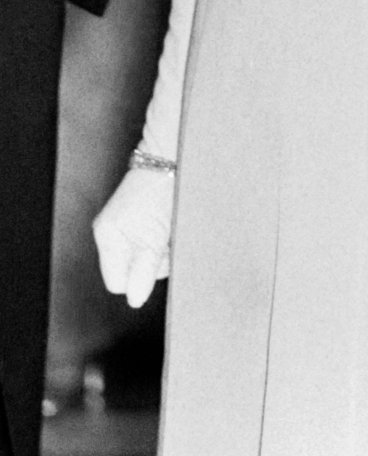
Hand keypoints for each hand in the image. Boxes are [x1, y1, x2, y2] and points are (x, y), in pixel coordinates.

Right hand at [93, 168, 174, 306]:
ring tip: (170, 230)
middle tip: (167, 243)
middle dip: (152, 265)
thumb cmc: (165, 190)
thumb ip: (145, 269)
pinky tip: (168, 226)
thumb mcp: (157, 236)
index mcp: (108, 237)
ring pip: (140, 258)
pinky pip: (143, 242)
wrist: (171, 156)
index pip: (118, 283)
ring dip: (158, 252)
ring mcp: (121, 223)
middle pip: (130, 271)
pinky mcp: (133, 217)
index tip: (159, 261)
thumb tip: (135, 299)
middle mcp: (110, 231)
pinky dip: (158, 240)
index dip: (140, 280)